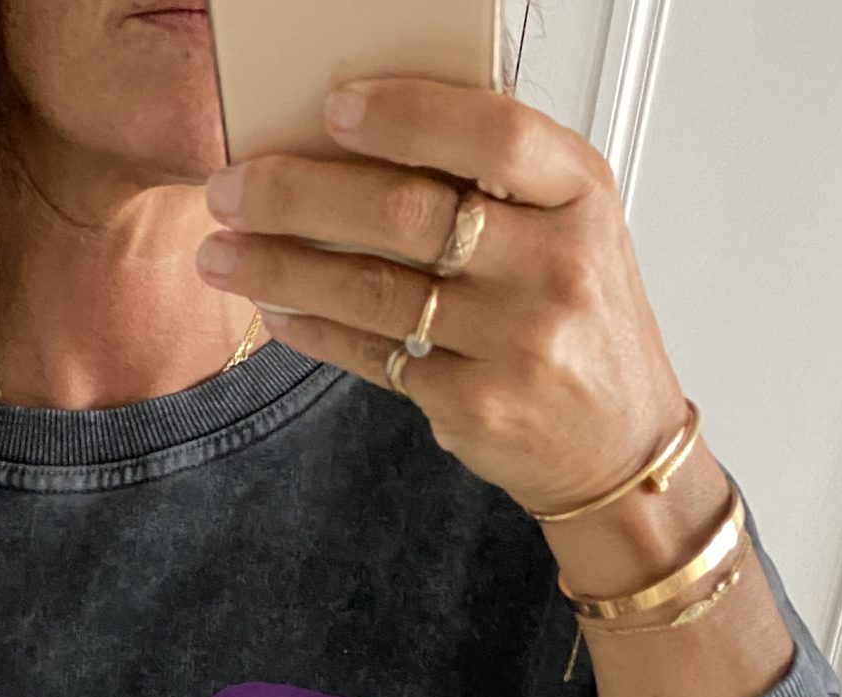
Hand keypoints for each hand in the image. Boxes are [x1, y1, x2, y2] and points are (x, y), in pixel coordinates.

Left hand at [195, 76, 690, 522]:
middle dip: (300, 195)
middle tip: (231, 186)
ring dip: (282, 268)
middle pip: (408, 214)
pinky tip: (276, 310)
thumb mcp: (568, 228)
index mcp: (579, 197)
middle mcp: (555, 268)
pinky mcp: (478, 407)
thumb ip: (493, 181)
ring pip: (376, 292)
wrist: (620, 443)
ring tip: (221, 252)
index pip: (492, 136)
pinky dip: (315, 332)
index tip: (331, 108)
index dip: (407, 116)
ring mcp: (517, 344)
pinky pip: (377, 359)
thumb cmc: (581, 319)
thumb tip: (358, 140)